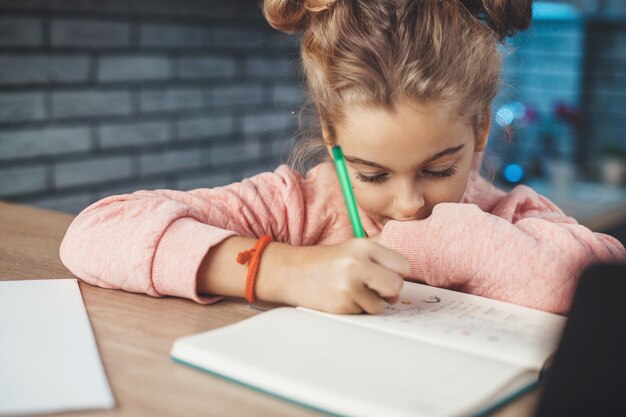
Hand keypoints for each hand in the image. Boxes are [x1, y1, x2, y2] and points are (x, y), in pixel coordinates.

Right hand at [279, 239, 409, 313]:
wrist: (292, 272)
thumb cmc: (326, 262)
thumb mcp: (353, 249)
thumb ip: (380, 260)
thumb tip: (404, 279)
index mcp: (363, 246)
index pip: (402, 265)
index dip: (397, 273)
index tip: (387, 274)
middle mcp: (356, 263)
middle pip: (396, 286)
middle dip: (390, 291)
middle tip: (376, 287)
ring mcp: (348, 285)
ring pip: (382, 304)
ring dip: (371, 302)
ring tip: (352, 290)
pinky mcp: (342, 304)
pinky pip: (364, 313)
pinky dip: (357, 308)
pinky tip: (342, 297)